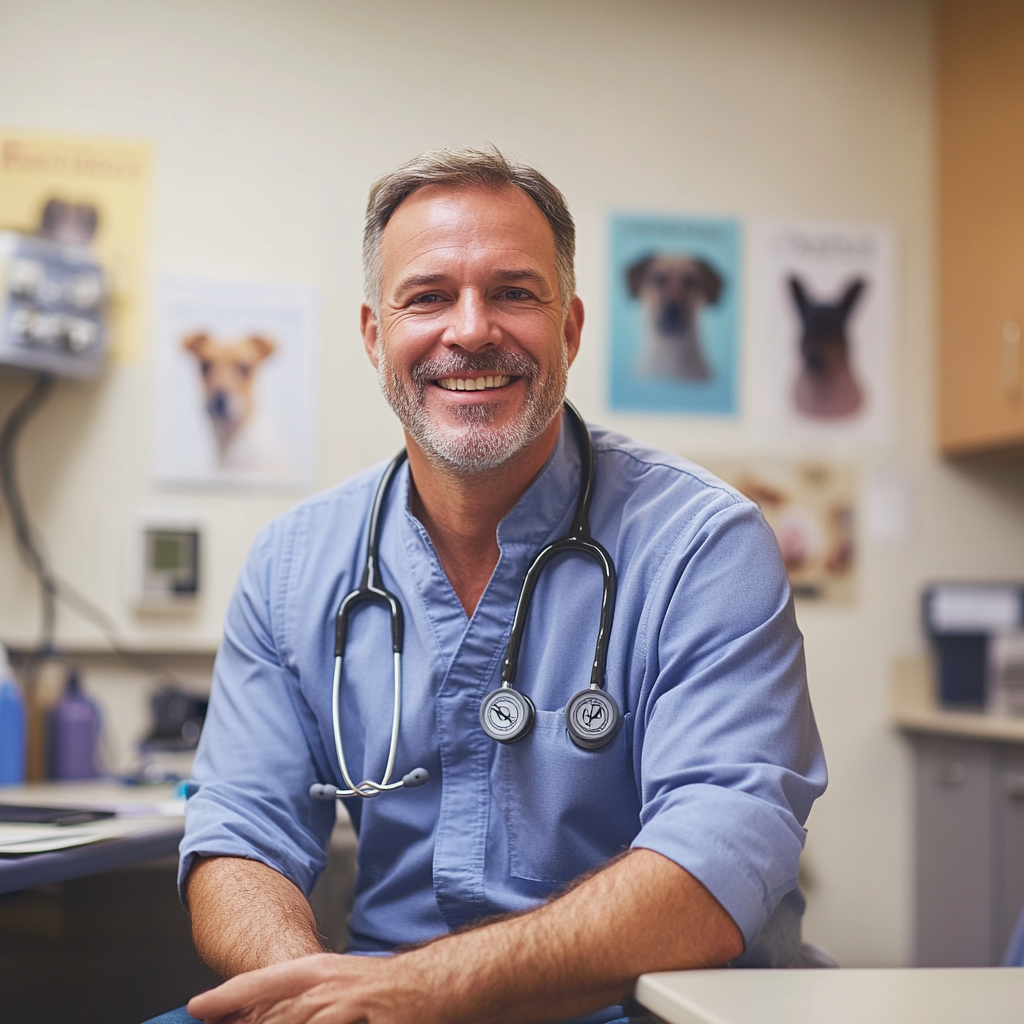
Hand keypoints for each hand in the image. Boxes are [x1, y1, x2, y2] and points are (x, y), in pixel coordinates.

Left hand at [186, 952, 436, 1023]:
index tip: (197, 1008)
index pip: (259, 984)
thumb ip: (301, 1000)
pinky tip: (325, 1021)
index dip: (226, 998)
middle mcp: (325, 991)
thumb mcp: (337, 984)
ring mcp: (343, 1011)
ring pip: (290, 1023)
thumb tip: (257, 1012)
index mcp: (317, 973)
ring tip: (268, 1021)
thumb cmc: (386, 989)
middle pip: (270, 1015)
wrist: (437, 986)